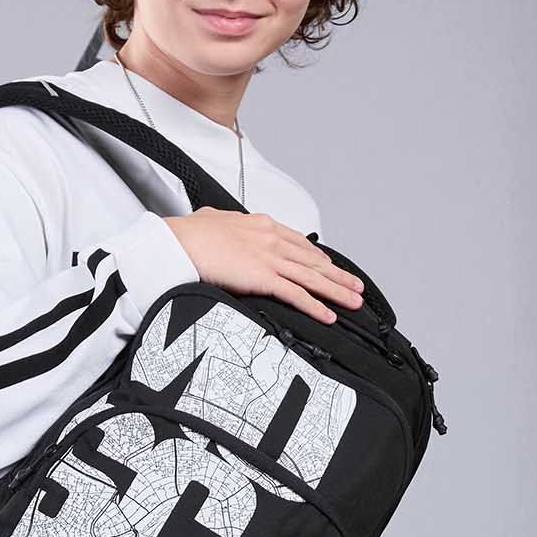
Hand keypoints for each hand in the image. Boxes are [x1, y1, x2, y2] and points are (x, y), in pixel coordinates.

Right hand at [165, 210, 363, 324]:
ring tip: (354, 302)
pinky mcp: (264, 277)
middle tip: (356, 287)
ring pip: (312, 278)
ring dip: (336, 292)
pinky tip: (328, 315)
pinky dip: (315, 306)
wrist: (180, 241)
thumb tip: (216, 223)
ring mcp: (270, 259)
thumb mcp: (213, 220)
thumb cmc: (190, 233)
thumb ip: (223, 225)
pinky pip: (296, 295)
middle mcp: (272, 239)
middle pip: (313, 262)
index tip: (330, 267)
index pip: (298, 243)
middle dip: (338, 276)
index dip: (318, 258)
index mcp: (261, 225)